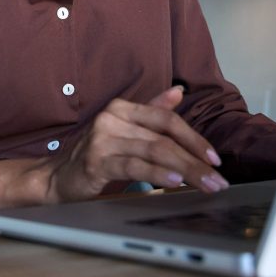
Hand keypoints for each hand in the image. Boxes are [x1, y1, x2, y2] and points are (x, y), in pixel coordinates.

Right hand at [45, 86, 228, 202]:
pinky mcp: (96, 161)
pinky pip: (134, 166)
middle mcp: (112, 118)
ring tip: (205, 184)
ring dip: (185, 170)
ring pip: (154, 152)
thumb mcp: (125, 129)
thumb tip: (179, 91)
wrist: (58, 176)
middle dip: (195, 160)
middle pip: (164, 138)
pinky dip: (157, 174)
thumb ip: (151, 110)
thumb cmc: (96, 153)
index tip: (214, 158)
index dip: (193, 137)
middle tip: (218, 179)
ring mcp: (103, 139)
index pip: (166, 119)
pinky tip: (175, 182)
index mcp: (122, 108)